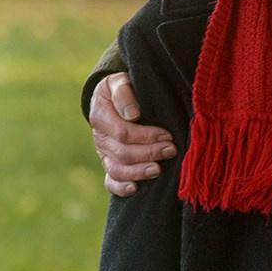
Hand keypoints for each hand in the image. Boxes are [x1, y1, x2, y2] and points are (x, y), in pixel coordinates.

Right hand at [91, 72, 176, 196]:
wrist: (113, 98)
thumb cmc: (122, 89)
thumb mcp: (120, 82)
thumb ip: (124, 93)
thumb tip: (132, 115)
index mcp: (100, 116)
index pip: (123, 132)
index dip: (146, 136)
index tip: (167, 135)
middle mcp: (100, 138)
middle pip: (122, 153)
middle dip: (149, 153)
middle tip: (171, 150)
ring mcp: (104, 153)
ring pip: (117, 169)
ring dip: (139, 172)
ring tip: (159, 170)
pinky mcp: (110, 164)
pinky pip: (110, 181)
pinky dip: (121, 188)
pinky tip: (135, 188)